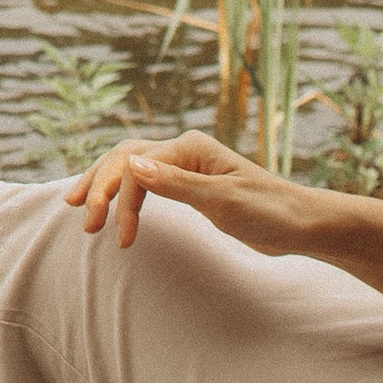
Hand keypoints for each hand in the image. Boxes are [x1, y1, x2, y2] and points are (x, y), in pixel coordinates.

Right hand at [66, 132, 322, 257]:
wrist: (303, 224)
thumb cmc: (270, 213)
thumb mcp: (223, 202)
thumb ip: (177, 184)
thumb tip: (131, 164)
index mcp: (189, 148)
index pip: (136, 165)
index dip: (117, 197)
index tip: (111, 235)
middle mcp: (184, 150)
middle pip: (125, 157)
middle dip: (99, 185)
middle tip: (80, 217)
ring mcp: (187, 165)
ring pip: (132, 166)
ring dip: (107, 186)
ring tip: (82, 210)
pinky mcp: (191, 184)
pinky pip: (147, 180)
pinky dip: (126, 193)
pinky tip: (116, 206)